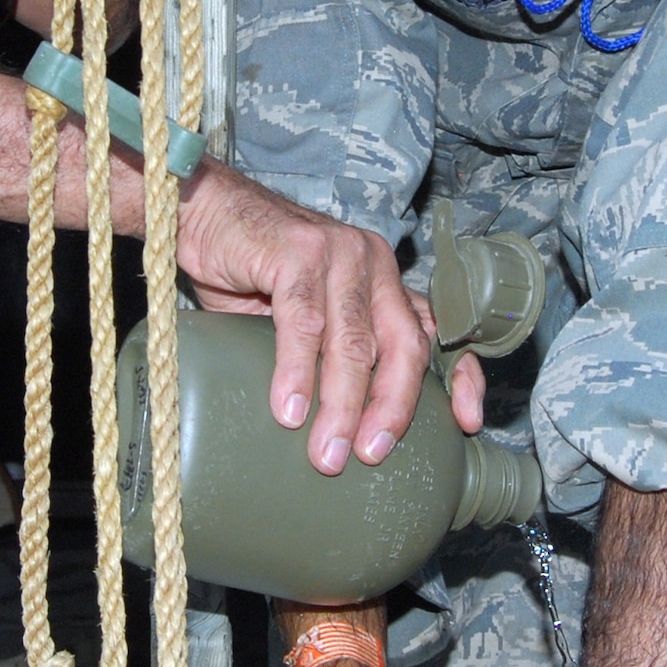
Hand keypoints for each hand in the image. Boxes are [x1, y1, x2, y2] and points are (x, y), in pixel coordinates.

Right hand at [177, 161, 430, 471]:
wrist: (203, 212)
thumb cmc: (251, 269)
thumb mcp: (302, 315)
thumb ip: (330, 351)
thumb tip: (347, 425)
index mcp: (381, 280)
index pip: (433, 331)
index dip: (458, 378)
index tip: (464, 424)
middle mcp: (370, 262)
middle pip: (400, 344)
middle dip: (391, 407)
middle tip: (370, 454)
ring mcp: (337, 252)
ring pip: (353, 341)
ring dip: (342, 404)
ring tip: (327, 451)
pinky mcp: (296, 251)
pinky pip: (304, 322)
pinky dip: (298, 371)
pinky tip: (290, 410)